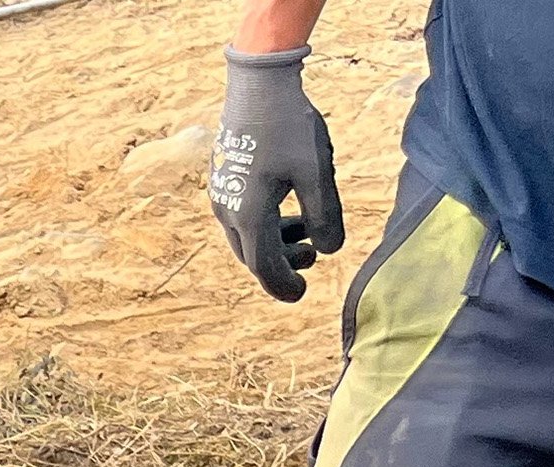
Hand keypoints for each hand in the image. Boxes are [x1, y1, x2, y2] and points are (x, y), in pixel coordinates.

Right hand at [210, 44, 344, 301]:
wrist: (257, 85)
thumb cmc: (288, 127)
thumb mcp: (316, 172)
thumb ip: (324, 214)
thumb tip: (331, 250)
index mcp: (250, 216)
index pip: (265, 267)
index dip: (284, 285)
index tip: (302, 295)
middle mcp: (228, 212)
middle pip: (252, 255)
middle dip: (281, 264)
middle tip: (312, 260)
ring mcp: (221, 195)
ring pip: (245, 235)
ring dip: (274, 241)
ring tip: (304, 232)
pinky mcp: (223, 180)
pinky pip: (240, 216)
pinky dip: (264, 223)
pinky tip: (286, 205)